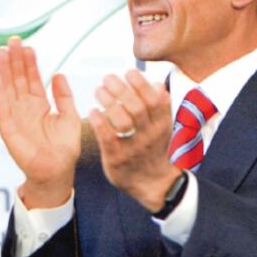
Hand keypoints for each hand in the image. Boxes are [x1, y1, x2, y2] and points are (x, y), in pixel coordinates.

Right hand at [0, 36, 80, 208]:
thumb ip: (64, 96)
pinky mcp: (8, 127)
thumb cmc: (64, 148)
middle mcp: (25, 108)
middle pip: (17, 79)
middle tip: (12, 40)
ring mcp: (15, 116)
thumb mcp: (69, 116)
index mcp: (39, 104)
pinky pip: (2, 106)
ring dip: (3, 70)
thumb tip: (58, 74)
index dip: (29, 63)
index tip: (27, 46)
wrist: (57, 171)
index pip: (32, 78)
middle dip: (15, 60)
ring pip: (8, 88)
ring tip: (0, 51)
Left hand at [87, 69, 178, 210]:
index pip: (154, 99)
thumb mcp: (163, 129)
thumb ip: (160, 107)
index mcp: (161, 124)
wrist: (154, 185)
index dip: (141, 84)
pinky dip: (99, 122)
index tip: (129, 72)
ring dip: (109, 102)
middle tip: (107, 78)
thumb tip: (157, 84)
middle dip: (121, 88)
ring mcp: (133, 147)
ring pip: (122, 120)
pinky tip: (93, 111)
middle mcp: (149, 134)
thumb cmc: (153, 152)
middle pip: (136, 106)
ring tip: (98, 90)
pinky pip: (108, 137)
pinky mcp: (117, 158)